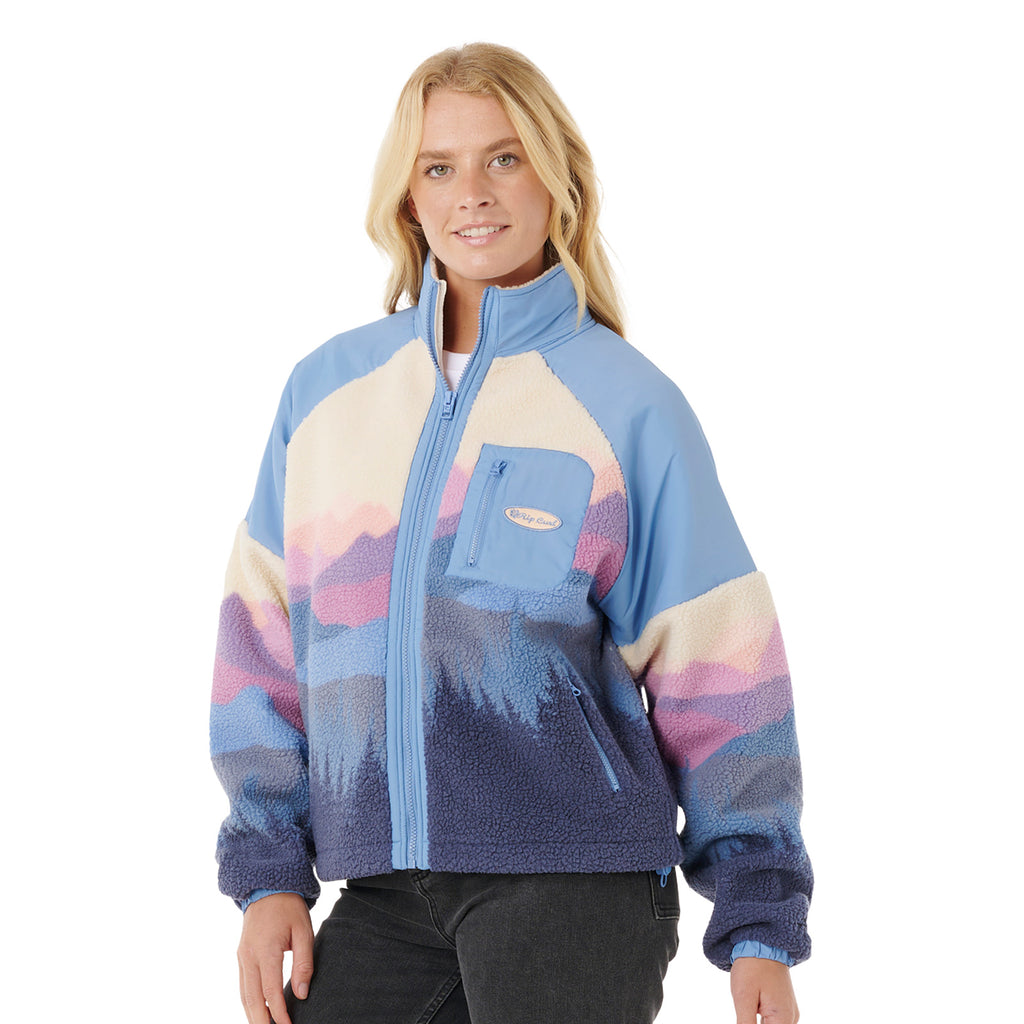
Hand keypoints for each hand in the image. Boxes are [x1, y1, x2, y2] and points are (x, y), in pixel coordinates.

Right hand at [237, 893, 314, 1023]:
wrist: (267, 888)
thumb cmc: (289, 908)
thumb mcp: (304, 931)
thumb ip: (304, 963)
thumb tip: (301, 994)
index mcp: (266, 950)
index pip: (270, 991)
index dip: (279, 1014)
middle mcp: (249, 957)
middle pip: (252, 999)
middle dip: (261, 1022)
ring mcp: (242, 957)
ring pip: (244, 995)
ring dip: (253, 1015)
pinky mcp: (241, 956)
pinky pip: (243, 985)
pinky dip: (248, 1002)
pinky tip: (257, 1012)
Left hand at [730, 957, 798, 1023]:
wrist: (761, 942)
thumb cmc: (752, 967)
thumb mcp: (743, 997)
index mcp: (783, 1019)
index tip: (745, 1018)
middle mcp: (791, 1019)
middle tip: (746, 1012)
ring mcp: (789, 1012)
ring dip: (758, 1022)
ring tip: (749, 1008)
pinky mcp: (784, 1007)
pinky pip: (775, 1022)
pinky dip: (762, 1022)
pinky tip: (752, 1012)